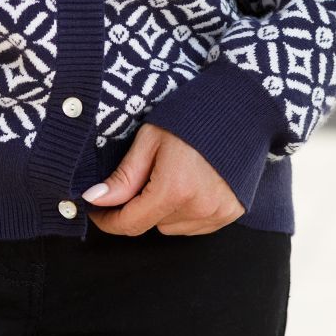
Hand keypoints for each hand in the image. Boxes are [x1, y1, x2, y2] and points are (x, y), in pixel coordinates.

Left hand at [81, 123, 245, 234]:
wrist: (240, 108)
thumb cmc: (192, 116)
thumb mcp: (150, 139)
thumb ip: (124, 176)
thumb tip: (95, 199)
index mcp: (174, 189)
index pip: (130, 223)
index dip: (108, 220)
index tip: (96, 210)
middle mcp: (198, 208)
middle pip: (151, 224)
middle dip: (140, 204)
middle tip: (146, 173)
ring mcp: (217, 214)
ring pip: (172, 227)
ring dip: (165, 209)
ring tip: (174, 173)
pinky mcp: (230, 214)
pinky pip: (195, 225)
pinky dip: (187, 211)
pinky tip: (192, 183)